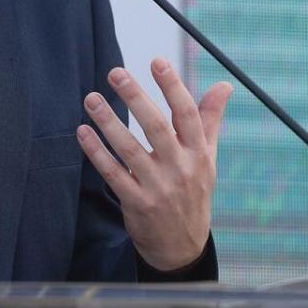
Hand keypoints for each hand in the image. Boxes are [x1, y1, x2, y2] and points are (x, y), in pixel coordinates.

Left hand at [76, 58, 231, 271]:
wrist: (182, 247)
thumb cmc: (193, 192)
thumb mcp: (207, 158)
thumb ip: (210, 120)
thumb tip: (225, 86)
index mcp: (199, 154)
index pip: (187, 115)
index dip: (172, 87)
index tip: (156, 61)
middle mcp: (180, 169)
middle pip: (157, 127)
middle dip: (136, 97)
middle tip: (115, 72)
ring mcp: (158, 188)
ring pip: (129, 150)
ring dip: (108, 122)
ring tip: (90, 98)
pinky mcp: (136, 203)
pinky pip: (113, 174)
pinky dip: (96, 152)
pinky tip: (82, 131)